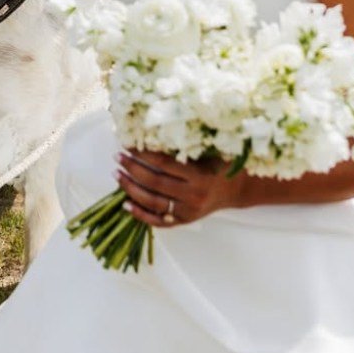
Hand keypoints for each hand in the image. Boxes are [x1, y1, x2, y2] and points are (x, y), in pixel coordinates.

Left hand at [116, 149, 240, 227]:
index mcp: (200, 175)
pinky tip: (126, 204)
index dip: (143, 154)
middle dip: (132, 169)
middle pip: (154, 183)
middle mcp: (193, 195)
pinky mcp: (184, 221)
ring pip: (152, 202)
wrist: (236, 189)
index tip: (129, 144)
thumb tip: (152, 131)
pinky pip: (158, 221)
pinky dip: (140, 214)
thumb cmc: (221, 165)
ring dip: (130, 188)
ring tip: (117, 174)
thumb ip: (186, 146)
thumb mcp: (209, 152)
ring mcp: (188, 211)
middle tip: (118, 157)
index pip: (164, 163)